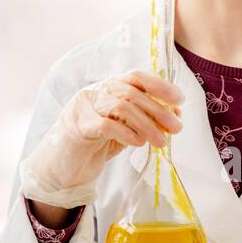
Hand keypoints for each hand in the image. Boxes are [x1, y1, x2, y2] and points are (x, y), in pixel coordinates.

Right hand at [20, 70, 182, 206]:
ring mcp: (84, 107)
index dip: (160, 85)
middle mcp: (95, 92)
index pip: (136, 77)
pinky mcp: (78, 127)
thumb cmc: (94, 145)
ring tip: (161, 141)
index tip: (180, 99)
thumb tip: (175, 114)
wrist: (62, 165)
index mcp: (108, 88)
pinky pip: (106, 125)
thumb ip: (145, 120)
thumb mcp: (124, 129)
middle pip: (131, 93)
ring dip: (146, 124)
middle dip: (158, 110)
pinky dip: (126, 133)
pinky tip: (138, 143)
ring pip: (121, 107)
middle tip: (176, 127)